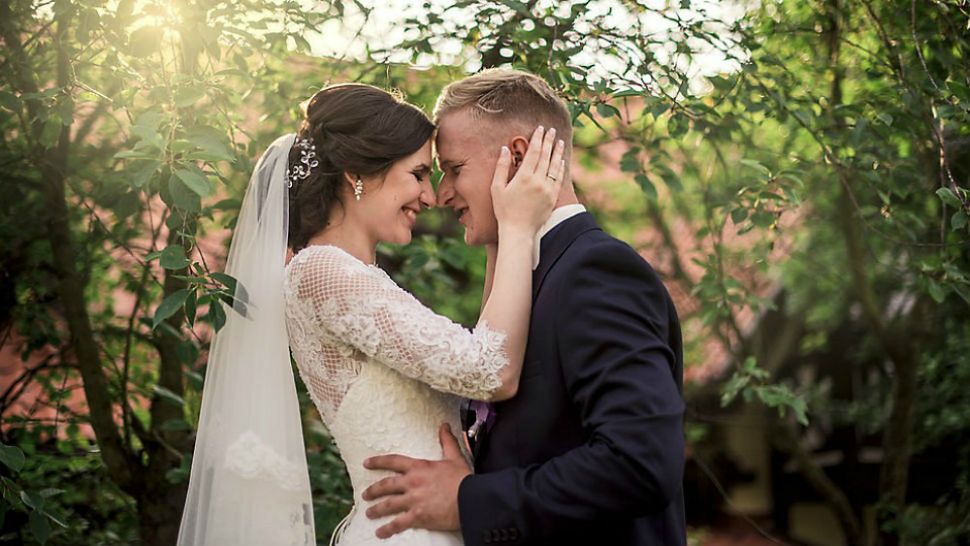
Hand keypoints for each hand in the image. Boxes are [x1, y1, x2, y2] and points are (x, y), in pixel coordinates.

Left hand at [361, 423, 471, 537]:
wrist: (471, 499)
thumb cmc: (463, 479)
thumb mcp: (454, 457)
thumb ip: (447, 441)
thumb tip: (444, 426)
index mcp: (419, 467)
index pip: (393, 461)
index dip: (378, 462)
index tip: (367, 463)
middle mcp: (412, 483)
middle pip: (386, 485)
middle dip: (373, 490)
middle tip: (365, 494)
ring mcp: (413, 500)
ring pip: (388, 505)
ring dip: (376, 510)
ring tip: (369, 513)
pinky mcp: (418, 516)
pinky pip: (398, 524)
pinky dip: (387, 529)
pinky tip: (380, 532)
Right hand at [491, 125, 565, 234]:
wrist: (518, 231)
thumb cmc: (504, 210)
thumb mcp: (497, 188)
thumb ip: (502, 167)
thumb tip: (505, 148)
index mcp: (523, 177)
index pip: (533, 152)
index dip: (538, 139)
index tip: (540, 129)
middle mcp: (538, 181)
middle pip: (545, 156)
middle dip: (549, 141)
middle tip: (552, 130)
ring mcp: (547, 190)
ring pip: (554, 166)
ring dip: (557, 152)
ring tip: (560, 142)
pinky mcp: (552, 198)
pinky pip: (558, 179)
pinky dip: (560, 168)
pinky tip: (561, 161)